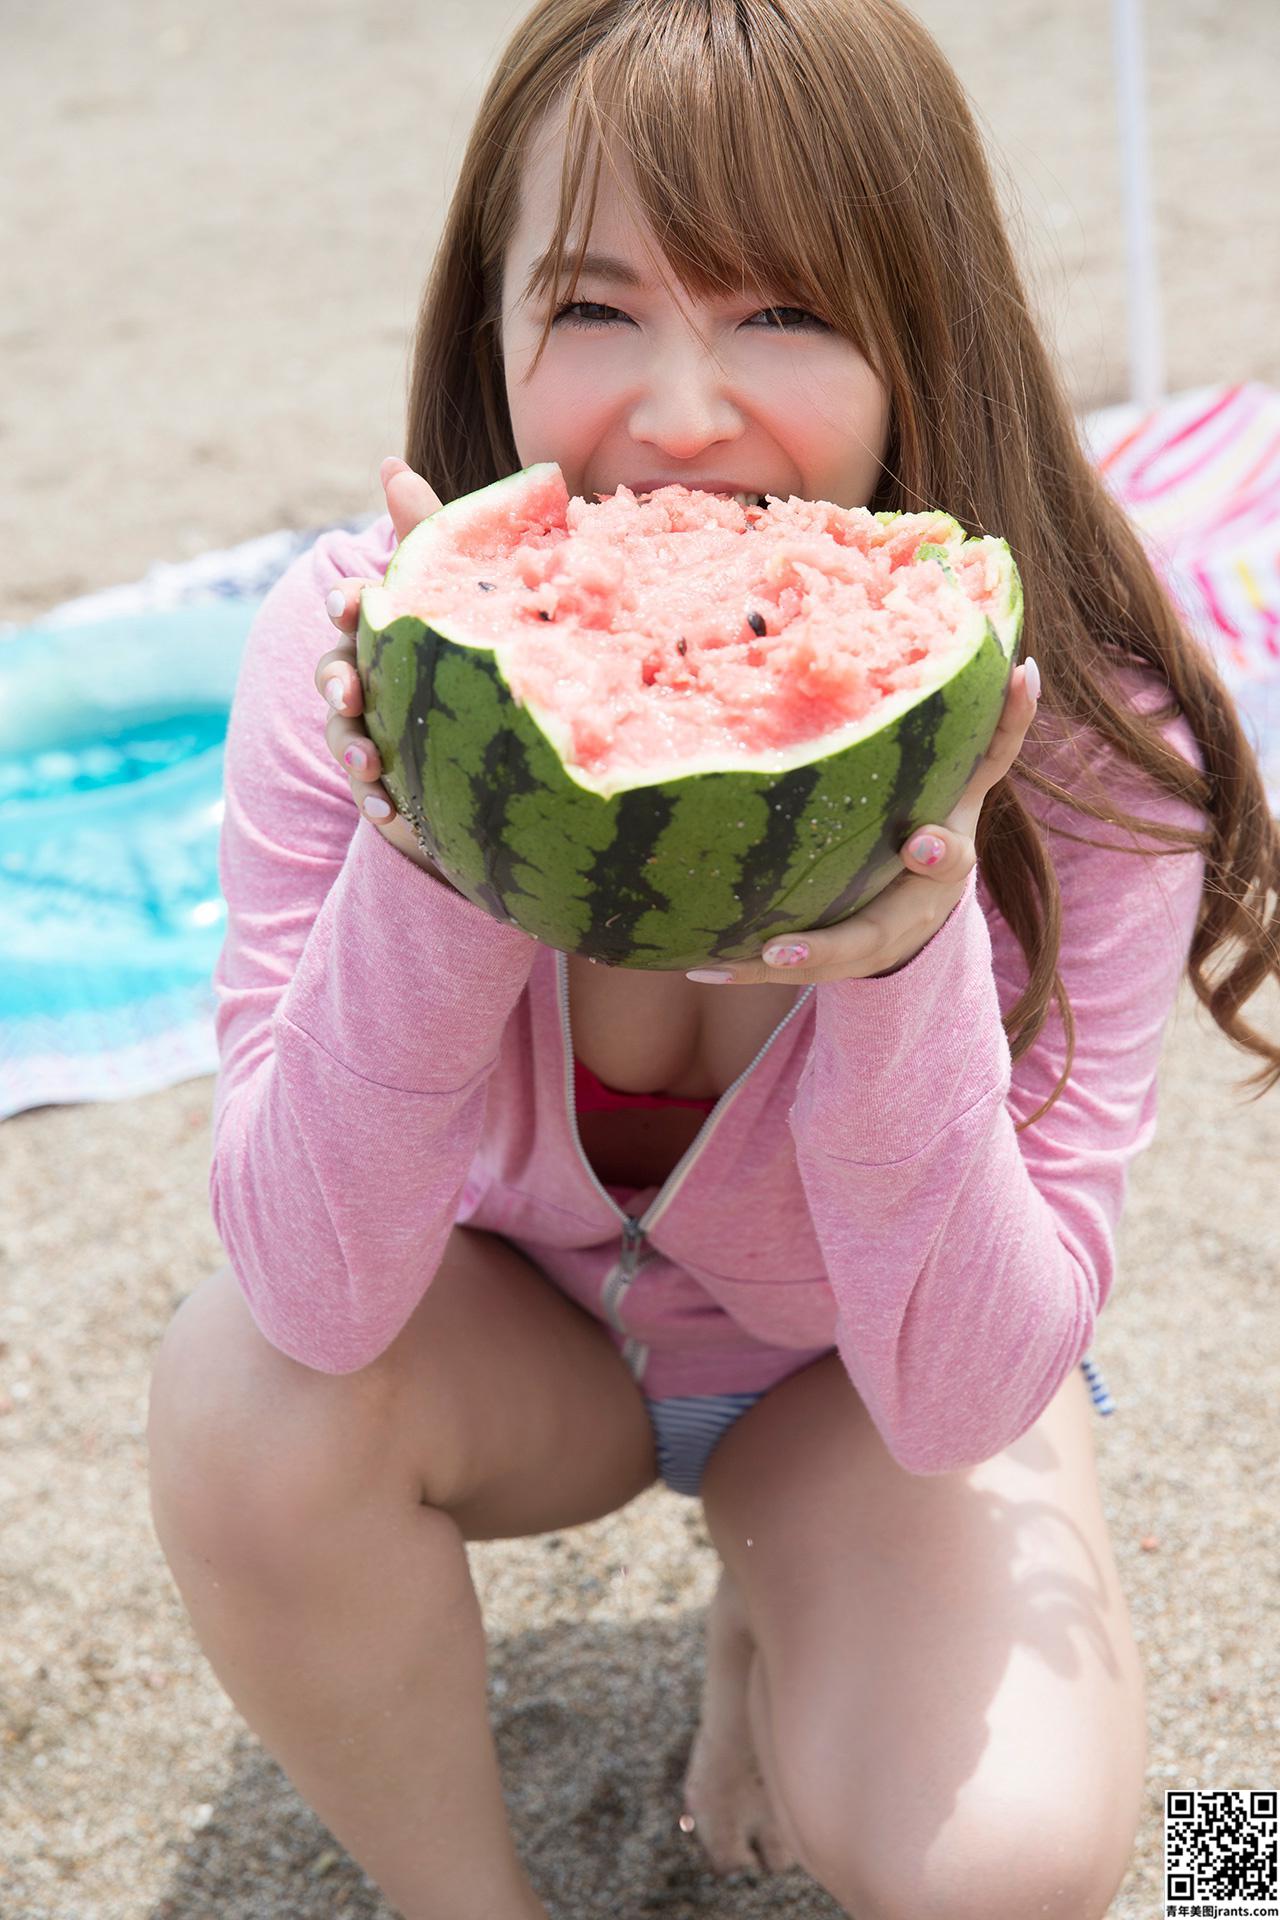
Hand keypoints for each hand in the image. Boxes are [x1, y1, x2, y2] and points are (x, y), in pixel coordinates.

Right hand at [315, 456, 449, 880]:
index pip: (355, 609)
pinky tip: (391, 815)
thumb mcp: (463, 592)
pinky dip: (377, 802)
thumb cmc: (476, 653)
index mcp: (386, 629)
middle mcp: (371, 677)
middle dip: (336, 682)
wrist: (504, 749)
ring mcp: (375, 729)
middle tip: (349, 693)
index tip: (348, 606)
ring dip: (350, 748)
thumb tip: (388, 460)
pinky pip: (373, 793)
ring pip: (344, 735)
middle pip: (335, 672)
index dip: (347, 605)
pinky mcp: (390, 780)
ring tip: (369, 766)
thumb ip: (428, 533)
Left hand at [687, 660, 1039, 985]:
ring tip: (752, 957)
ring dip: (793, 960)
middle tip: (788, 947)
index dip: (940, 853)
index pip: (952, 857)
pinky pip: (784, 971)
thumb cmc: (936, 823)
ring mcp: (872, 942)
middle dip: (839, 940)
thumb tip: (1025, 662)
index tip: (921, 846)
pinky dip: (743, 969)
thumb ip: (999, 732)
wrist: (922, 908)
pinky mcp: (834, 958)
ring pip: (831, 959)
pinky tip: (697, 967)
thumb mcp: (970, 783)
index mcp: (946, 863)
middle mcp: (907, 913)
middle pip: (881, 930)